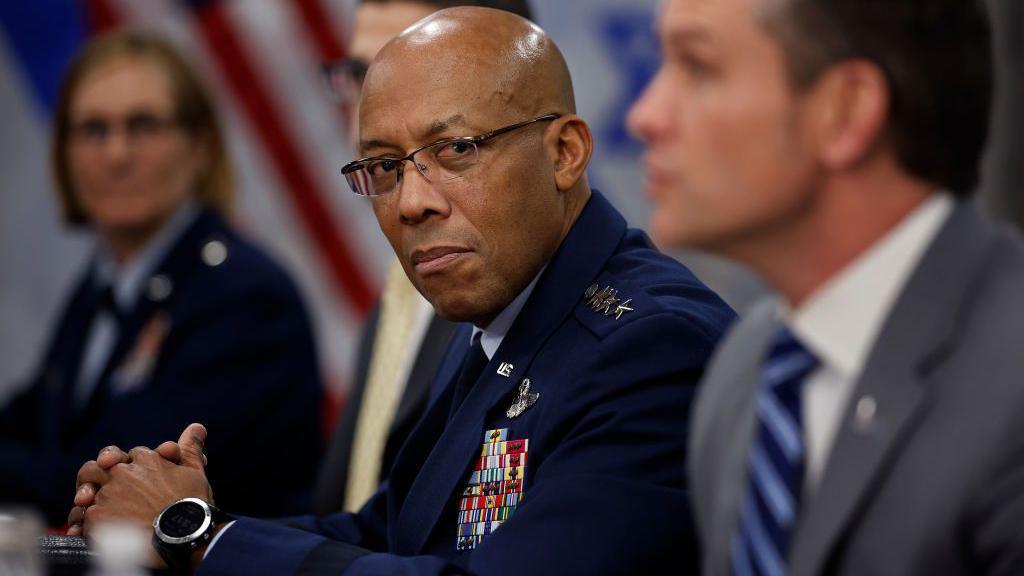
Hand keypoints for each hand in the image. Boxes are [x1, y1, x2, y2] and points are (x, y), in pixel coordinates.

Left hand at [67, 424, 212, 536]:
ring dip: (89, 502)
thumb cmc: (192, 505)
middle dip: (95, 474)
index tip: (138, 479)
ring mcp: (108, 495)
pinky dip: (85, 524)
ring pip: (87, 493)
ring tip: (98, 514)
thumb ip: (191, 449)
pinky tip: (94, 531)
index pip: (131, 456)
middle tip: (97, 489)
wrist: (183, 536)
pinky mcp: (97, 517)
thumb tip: (197, 427)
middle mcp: (123, 474)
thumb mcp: (195, 473)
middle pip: (96, 467)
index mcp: (146, 460)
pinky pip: (83, 517)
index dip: (133, 466)